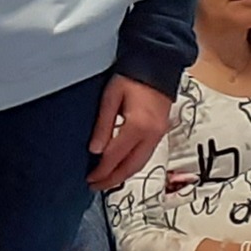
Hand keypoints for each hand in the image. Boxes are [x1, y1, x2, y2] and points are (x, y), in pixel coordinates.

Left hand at [85, 75, 170, 192]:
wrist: (157, 64)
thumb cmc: (132, 76)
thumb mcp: (110, 97)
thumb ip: (103, 125)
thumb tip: (95, 150)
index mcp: (138, 126)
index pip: (115, 156)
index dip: (101, 171)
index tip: (89, 179)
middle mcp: (151, 134)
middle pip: (131, 167)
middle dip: (112, 179)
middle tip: (96, 186)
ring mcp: (159, 134)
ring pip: (140, 164)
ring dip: (123, 175)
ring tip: (107, 180)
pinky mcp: (161, 132)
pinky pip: (146, 156)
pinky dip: (133, 165)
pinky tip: (122, 166)